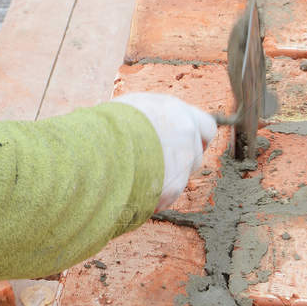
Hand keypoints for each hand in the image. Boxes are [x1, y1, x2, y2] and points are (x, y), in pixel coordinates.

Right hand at [115, 93, 216, 209]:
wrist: (100, 143)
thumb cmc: (108, 124)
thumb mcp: (132, 108)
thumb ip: (152, 117)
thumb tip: (150, 125)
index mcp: (177, 111)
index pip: (206, 127)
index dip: (198, 139)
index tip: (187, 147)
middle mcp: (186, 134)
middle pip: (195, 157)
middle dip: (181, 165)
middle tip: (157, 167)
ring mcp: (182, 161)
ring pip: (181, 179)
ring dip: (165, 182)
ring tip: (137, 177)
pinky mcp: (172, 186)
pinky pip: (167, 196)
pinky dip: (155, 197)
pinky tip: (135, 190)